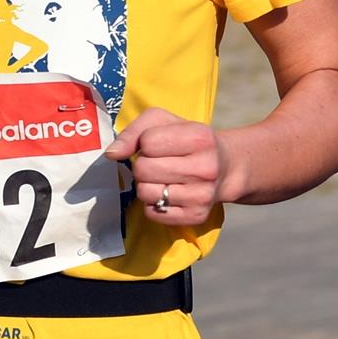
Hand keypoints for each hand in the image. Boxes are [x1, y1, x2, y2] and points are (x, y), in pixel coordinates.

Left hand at [102, 108, 229, 226]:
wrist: (225, 167)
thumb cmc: (188, 140)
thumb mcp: (163, 122)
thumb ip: (134, 132)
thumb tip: (112, 154)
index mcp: (200, 137)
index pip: (147, 142)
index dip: (145, 143)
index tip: (157, 145)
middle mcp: (205, 168)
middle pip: (143, 169)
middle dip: (142, 165)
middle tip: (157, 163)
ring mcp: (203, 195)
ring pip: (145, 193)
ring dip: (145, 185)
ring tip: (161, 178)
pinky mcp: (196, 216)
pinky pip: (152, 213)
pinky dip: (152, 204)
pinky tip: (167, 193)